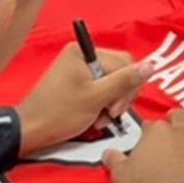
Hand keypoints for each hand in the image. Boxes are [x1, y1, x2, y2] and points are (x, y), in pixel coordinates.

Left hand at [16, 43, 150, 154]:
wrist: (31, 130)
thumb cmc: (61, 113)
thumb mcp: (96, 98)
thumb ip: (124, 81)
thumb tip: (151, 66)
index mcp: (84, 51)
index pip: (125, 63)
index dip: (127, 87)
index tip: (115, 109)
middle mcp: (83, 55)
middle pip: (121, 72)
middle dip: (119, 97)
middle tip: (109, 115)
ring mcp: (80, 69)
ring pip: (113, 83)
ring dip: (111, 104)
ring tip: (100, 120)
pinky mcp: (78, 83)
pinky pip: (101, 90)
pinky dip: (102, 105)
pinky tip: (95, 119)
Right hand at [102, 109, 183, 182]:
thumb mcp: (121, 175)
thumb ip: (115, 160)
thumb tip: (108, 153)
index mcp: (156, 132)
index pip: (152, 125)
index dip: (151, 131)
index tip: (150, 137)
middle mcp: (180, 131)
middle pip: (180, 116)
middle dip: (177, 118)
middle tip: (175, 125)